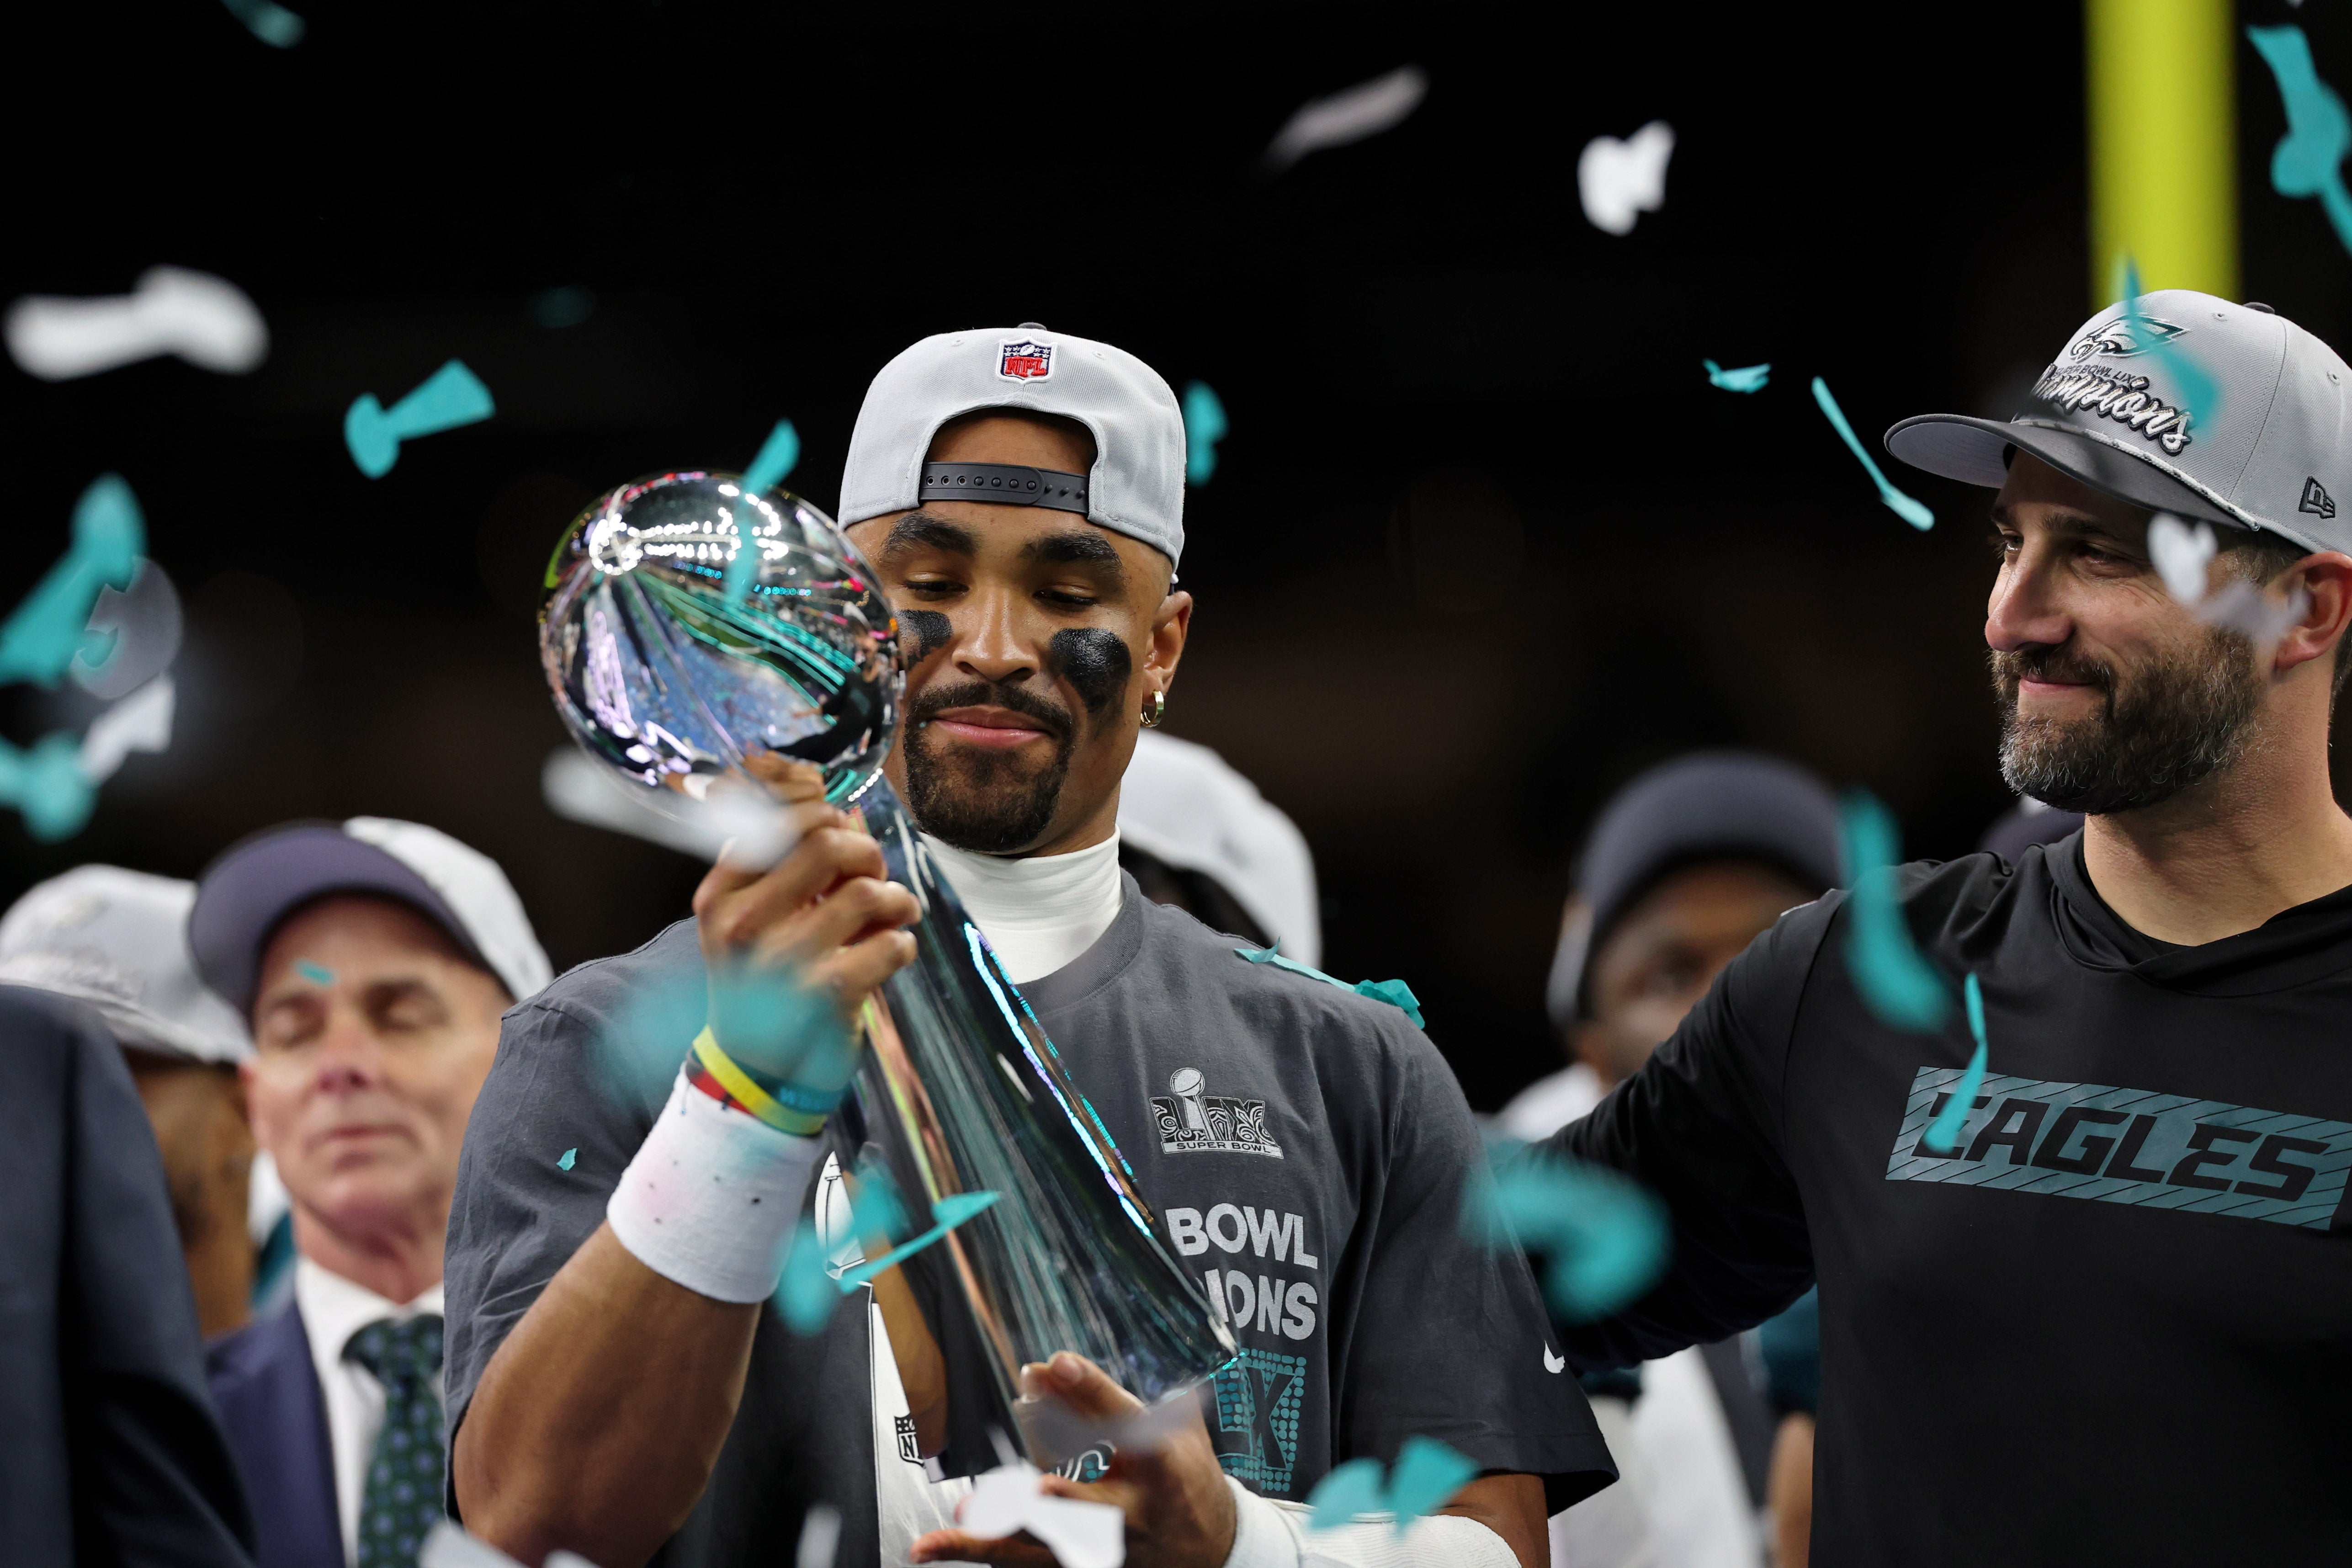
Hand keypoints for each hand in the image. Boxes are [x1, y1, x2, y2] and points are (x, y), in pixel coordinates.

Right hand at [691, 754, 919, 1031]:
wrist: (756, 1068)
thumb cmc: (763, 981)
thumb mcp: (752, 919)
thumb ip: (788, 865)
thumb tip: (844, 813)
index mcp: (721, 896)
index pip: (779, 821)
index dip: (827, 818)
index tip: (843, 836)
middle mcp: (744, 925)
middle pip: (827, 844)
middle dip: (866, 854)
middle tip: (872, 877)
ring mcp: (786, 962)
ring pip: (867, 893)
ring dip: (897, 900)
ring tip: (894, 916)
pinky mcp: (829, 996)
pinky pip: (892, 944)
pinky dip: (902, 943)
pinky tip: (889, 952)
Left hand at [911, 1352, 1237, 1567]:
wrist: (1216, 1550)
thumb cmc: (1188, 1477)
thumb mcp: (1171, 1430)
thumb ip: (1109, 1399)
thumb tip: (1054, 1365)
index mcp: (1163, 1467)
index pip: (1125, 1424)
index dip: (1091, 1390)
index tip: (1056, 1363)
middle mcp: (1136, 1514)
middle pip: (1092, 1504)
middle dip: (1060, 1498)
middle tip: (1033, 1488)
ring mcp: (1110, 1549)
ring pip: (1048, 1546)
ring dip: (999, 1535)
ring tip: (960, 1518)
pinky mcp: (1086, 1567)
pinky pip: (1025, 1562)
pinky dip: (982, 1549)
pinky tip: (935, 1544)